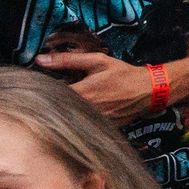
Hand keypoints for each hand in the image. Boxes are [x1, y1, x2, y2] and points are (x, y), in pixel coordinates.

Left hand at [29, 49, 159, 124]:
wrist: (148, 91)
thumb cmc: (123, 74)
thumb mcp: (97, 61)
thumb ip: (67, 60)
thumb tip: (40, 60)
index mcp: (82, 93)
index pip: (50, 96)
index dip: (43, 91)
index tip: (40, 87)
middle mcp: (85, 111)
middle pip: (58, 109)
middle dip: (53, 102)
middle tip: (53, 95)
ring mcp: (94, 122)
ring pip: (70, 119)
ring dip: (66, 111)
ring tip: (69, 103)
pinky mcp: (101, 129)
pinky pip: (83, 125)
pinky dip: (79, 119)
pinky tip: (82, 112)